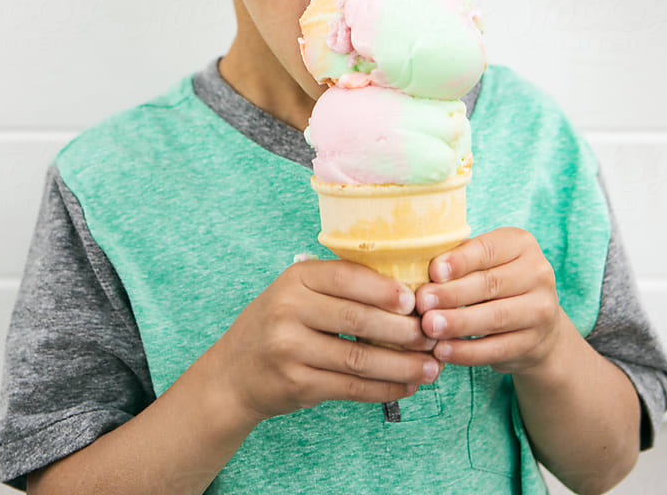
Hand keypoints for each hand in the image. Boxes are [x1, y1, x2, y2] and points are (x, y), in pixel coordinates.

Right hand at [211, 259, 440, 425]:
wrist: (233, 373)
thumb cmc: (278, 324)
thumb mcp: (296, 292)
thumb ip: (337, 287)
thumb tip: (404, 293)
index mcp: (295, 279)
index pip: (346, 278)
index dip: (384, 290)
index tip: (415, 301)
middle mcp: (289, 311)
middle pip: (357, 320)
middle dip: (403, 330)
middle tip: (433, 335)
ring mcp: (291, 350)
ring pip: (359, 359)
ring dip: (402, 365)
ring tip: (431, 366)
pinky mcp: (298, 385)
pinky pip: (350, 387)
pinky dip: (384, 388)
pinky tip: (407, 386)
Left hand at [414, 228, 561, 374]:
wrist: (537, 325)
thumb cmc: (495, 282)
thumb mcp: (484, 262)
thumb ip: (458, 259)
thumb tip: (416, 264)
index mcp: (521, 244)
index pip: (487, 249)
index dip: (459, 261)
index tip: (433, 272)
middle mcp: (538, 273)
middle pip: (490, 284)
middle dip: (452, 294)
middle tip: (422, 303)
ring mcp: (540, 310)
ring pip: (495, 317)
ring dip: (457, 324)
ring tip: (428, 327)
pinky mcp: (533, 343)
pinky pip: (496, 349)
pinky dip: (467, 352)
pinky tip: (443, 351)